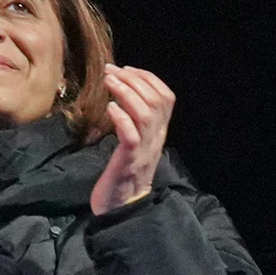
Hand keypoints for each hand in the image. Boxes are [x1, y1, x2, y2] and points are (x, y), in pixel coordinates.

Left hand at [91, 66, 173, 213]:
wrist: (122, 205)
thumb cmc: (123, 171)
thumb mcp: (134, 142)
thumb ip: (135, 121)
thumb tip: (123, 93)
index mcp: (159, 132)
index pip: (167, 98)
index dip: (149, 78)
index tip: (127, 68)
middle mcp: (156, 138)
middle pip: (157, 101)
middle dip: (134, 80)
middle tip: (112, 70)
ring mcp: (144, 150)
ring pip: (145, 114)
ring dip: (126, 93)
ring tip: (108, 81)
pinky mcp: (128, 161)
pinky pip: (131, 136)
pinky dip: (121, 118)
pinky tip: (109, 108)